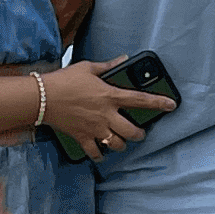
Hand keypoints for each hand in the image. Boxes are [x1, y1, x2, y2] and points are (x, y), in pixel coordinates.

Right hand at [45, 62, 176, 159]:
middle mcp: (106, 115)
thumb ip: (108, 66)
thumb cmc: (64, 80)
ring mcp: (95, 128)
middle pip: (132, 131)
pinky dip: (100, 155)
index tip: (171, 105)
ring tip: (120, 142)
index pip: (141, 100)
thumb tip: (123, 59)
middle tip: (140, 132)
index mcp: (110, 95)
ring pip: (117, 144)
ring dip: (122, 144)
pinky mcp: (83, 137)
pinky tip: (101, 153)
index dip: (159, 103)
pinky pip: (96, 152)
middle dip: (140, 134)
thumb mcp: (88, 68)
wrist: (43, 97)